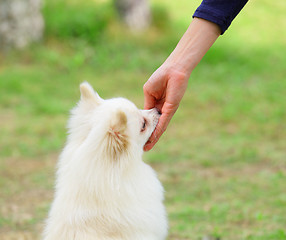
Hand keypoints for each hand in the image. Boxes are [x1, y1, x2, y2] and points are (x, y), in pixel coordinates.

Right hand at [143, 18, 219, 150]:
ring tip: (147, 148)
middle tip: (144, 148)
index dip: (144, 128)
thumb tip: (145, 115)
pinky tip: (153, 138)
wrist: (174, 69)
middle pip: (155, 126)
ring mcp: (167, 110)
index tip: (138, 137)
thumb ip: (147, 103)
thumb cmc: (161, 76)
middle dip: (149, 137)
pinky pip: (163, 121)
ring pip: (160, 127)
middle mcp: (162, 109)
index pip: (149, 119)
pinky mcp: (171, 108)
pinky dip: (158, 130)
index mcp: (156, 104)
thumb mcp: (149, 91)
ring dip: (153, 138)